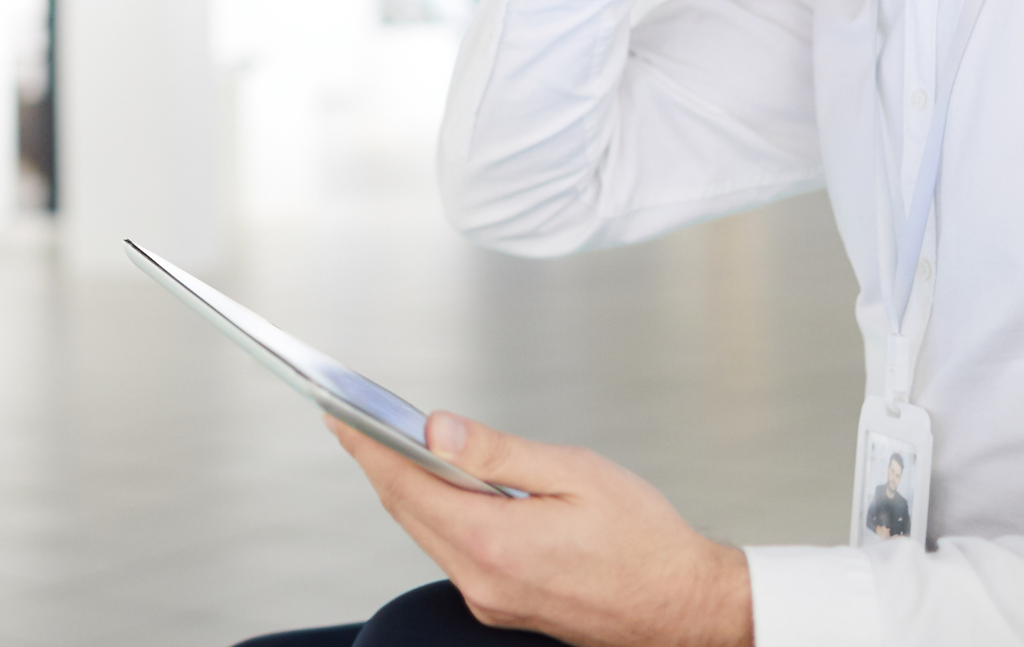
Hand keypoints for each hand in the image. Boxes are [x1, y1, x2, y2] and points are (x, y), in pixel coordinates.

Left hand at [331, 412, 750, 646]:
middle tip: (351, 423)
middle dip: (378, 464)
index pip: (407, 485)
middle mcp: (483, 580)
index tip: (339, 416)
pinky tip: (442, 489)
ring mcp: (490, 599)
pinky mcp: (502, 605)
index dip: (368, 447)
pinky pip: (452, 553)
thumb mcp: (575, 473)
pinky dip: (437, 515)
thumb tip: (437, 428)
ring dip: (407, 490)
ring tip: (389, 447)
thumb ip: (498, 451)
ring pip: (427, 534)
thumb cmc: (645, 541)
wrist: (684, 607)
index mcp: (496, 542)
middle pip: (408, 511)